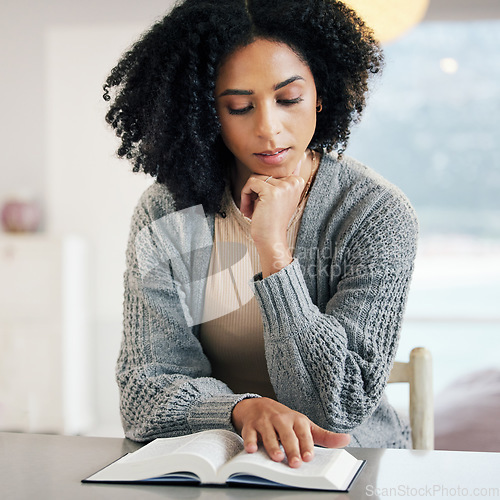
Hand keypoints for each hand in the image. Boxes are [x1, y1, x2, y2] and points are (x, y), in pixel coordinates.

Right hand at [231, 398, 350, 467]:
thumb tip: (347, 440)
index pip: (303, 432)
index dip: (306, 445)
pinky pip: (249, 433)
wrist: (258, 405)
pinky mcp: (250, 425)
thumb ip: (324, 436)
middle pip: (287, 434)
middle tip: (295, 463)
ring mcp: (265, 421)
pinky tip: (252, 449)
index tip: (308, 457)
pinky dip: (250, 441)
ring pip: (269, 434)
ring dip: (272, 446)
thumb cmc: (284, 420)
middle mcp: (281, 419)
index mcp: (296, 420)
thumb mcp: (304, 425)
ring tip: (277, 457)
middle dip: (291, 448)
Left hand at [239, 159, 304, 276]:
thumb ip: (282, 180)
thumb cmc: (272, 220)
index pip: (274, 170)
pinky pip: (250, 183)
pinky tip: (248, 210)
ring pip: (256, 178)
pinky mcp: (271, 191)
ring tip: (251, 210)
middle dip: (255, 190)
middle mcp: (293, 182)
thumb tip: (287, 160)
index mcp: (297, 181)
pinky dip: (244, 196)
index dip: (264, 185)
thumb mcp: (280, 197)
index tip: (263, 201)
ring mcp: (284, 186)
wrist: (272, 239)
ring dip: (249, 194)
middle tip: (254, 207)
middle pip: (264, 173)